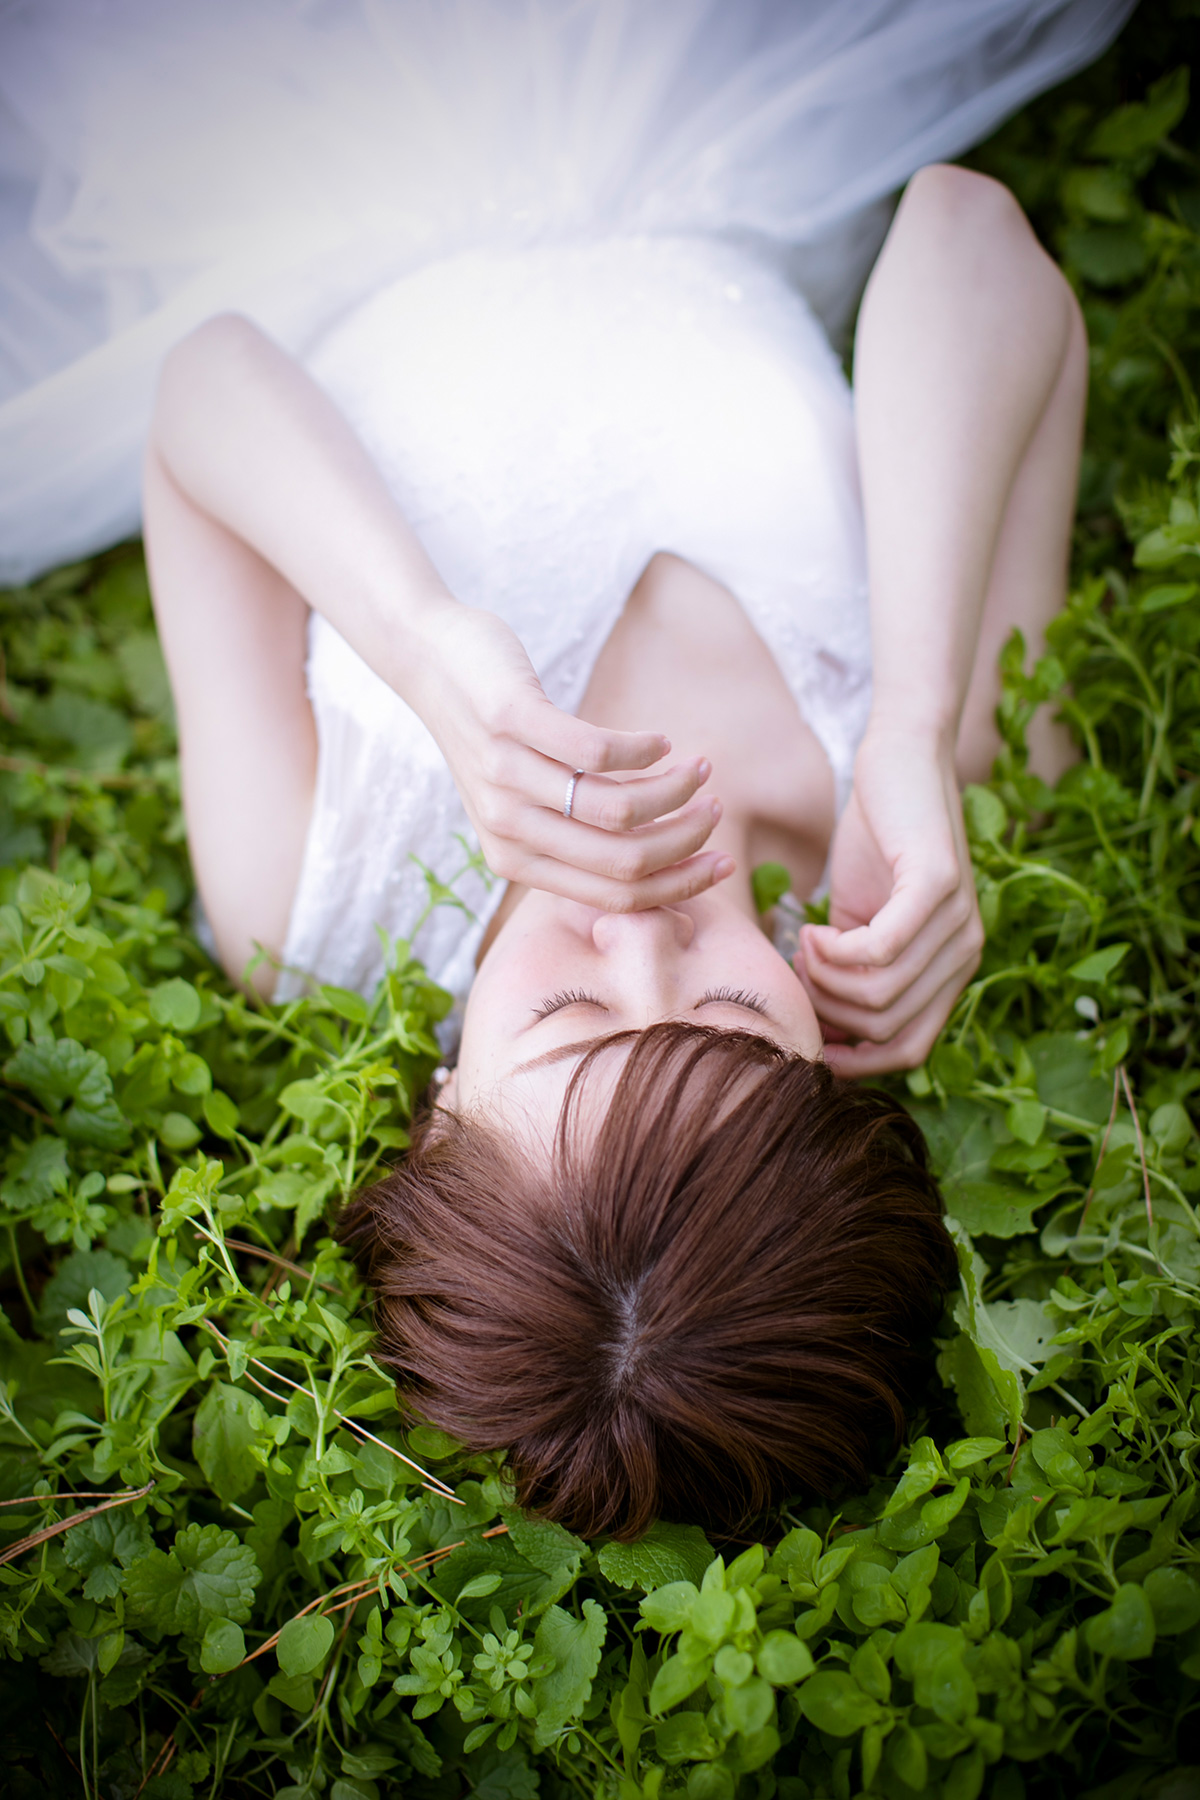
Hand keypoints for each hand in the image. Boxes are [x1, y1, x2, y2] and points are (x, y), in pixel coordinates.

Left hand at [408, 603, 728, 907]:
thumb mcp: (523, 801)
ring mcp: (505, 775)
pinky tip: (659, 740)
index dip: (679, 883)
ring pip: (617, 808)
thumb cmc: (493, 736)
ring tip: (697, 768)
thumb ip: (572, 837)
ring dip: (673, 789)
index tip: (722, 860)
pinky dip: (642, 748)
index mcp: (514, 861)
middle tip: (715, 808)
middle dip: (686, 839)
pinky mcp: (511, 719)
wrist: (429, 662)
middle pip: (625, 859)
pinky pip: (597, 750)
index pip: (614, 894)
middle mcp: (507, 827)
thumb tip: (656, 863)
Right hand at [794, 728, 982, 1074]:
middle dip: (827, 1007)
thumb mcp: (858, 922)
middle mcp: (966, 952)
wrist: (900, 760)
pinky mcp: (938, 884)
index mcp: (952, 969)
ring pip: (879, 992)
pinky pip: (880, 949)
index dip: (857, 1062)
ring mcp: (959, 919)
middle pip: (885, 1026)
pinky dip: (834, 949)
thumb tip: (820, 1039)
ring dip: (823, 975)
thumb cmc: (875, 840)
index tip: (811, 1044)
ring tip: (804, 939)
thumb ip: (850, 976)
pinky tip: (813, 925)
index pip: (912, 1050)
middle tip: (800, 964)